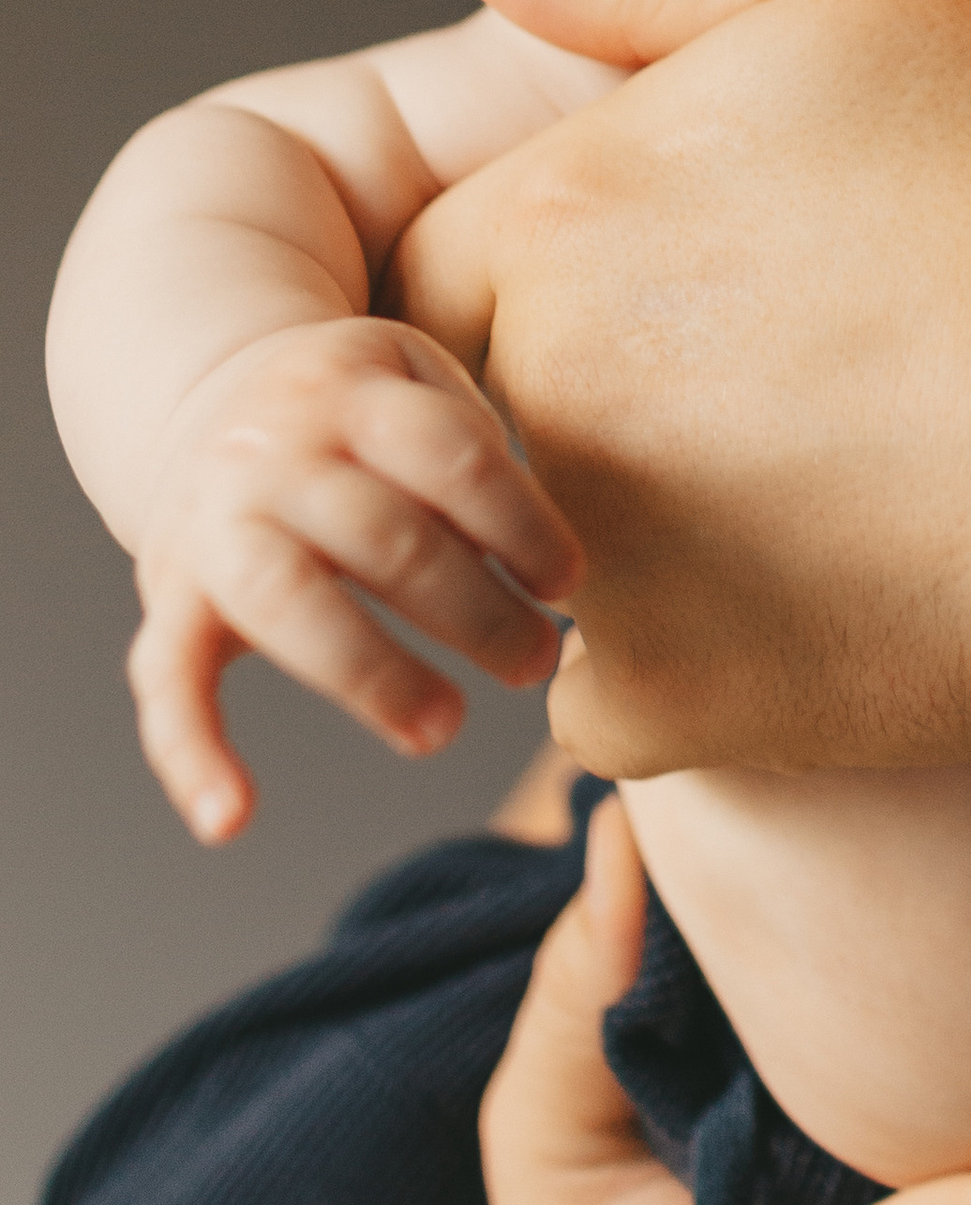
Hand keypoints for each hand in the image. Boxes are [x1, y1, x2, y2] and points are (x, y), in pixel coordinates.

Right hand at [128, 314, 578, 841]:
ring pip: (287, 601)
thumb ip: (477, 454)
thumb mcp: (415, 386)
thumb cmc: (357, 414)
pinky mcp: (171, 596)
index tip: (570, 583)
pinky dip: (189, 753)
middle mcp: (276, 452)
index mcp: (355, 391)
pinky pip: (166, 677)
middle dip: (471, 610)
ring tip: (443, 728)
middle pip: (382, 536)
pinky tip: (233, 819)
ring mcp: (215, 523)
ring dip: (369, 674)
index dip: (520, 524)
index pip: (452, 456)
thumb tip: (564, 577)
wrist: (202, 398)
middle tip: (535, 664)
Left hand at [389, 0, 970, 779]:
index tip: (704, 291)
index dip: (557, 274)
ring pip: (548, 551)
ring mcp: (594, 557)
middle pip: (491, 404)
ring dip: (640, 532)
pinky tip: (842, 594)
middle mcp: (545, 381)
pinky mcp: (668, 703)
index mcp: (567, 205)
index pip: (442, 263)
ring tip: (832, 486)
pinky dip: (700, 663)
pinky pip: (620, 693)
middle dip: (591, 402)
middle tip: (788, 394)